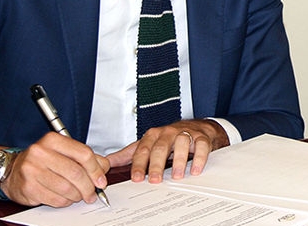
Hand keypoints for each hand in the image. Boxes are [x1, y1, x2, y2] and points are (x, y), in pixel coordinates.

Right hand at [0, 134, 109, 206]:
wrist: (11, 170)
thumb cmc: (41, 161)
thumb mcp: (63, 152)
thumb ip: (85, 157)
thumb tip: (103, 169)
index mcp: (53, 140)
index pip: (83, 154)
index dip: (96, 170)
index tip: (101, 180)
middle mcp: (41, 152)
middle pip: (76, 173)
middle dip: (88, 187)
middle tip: (92, 193)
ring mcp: (32, 170)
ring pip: (67, 188)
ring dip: (77, 196)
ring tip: (79, 196)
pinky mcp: (28, 187)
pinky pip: (55, 199)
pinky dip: (65, 202)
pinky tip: (66, 199)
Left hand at [106, 119, 229, 183]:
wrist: (196, 127)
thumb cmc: (169, 138)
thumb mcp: (147, 144)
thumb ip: (128, 154)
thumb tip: (106, 162)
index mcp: (152, 135)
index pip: (143, 150)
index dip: (139, 164)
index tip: (137, 178)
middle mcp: (168, 133)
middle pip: (160, 147)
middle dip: (157, 164)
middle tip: (155, 180)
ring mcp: (185, 134)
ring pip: (181, 143)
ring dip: (178, 160)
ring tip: (177, 176)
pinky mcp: (201, 138)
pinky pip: (201, 145)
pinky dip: (199, 157)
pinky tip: (194, 169)